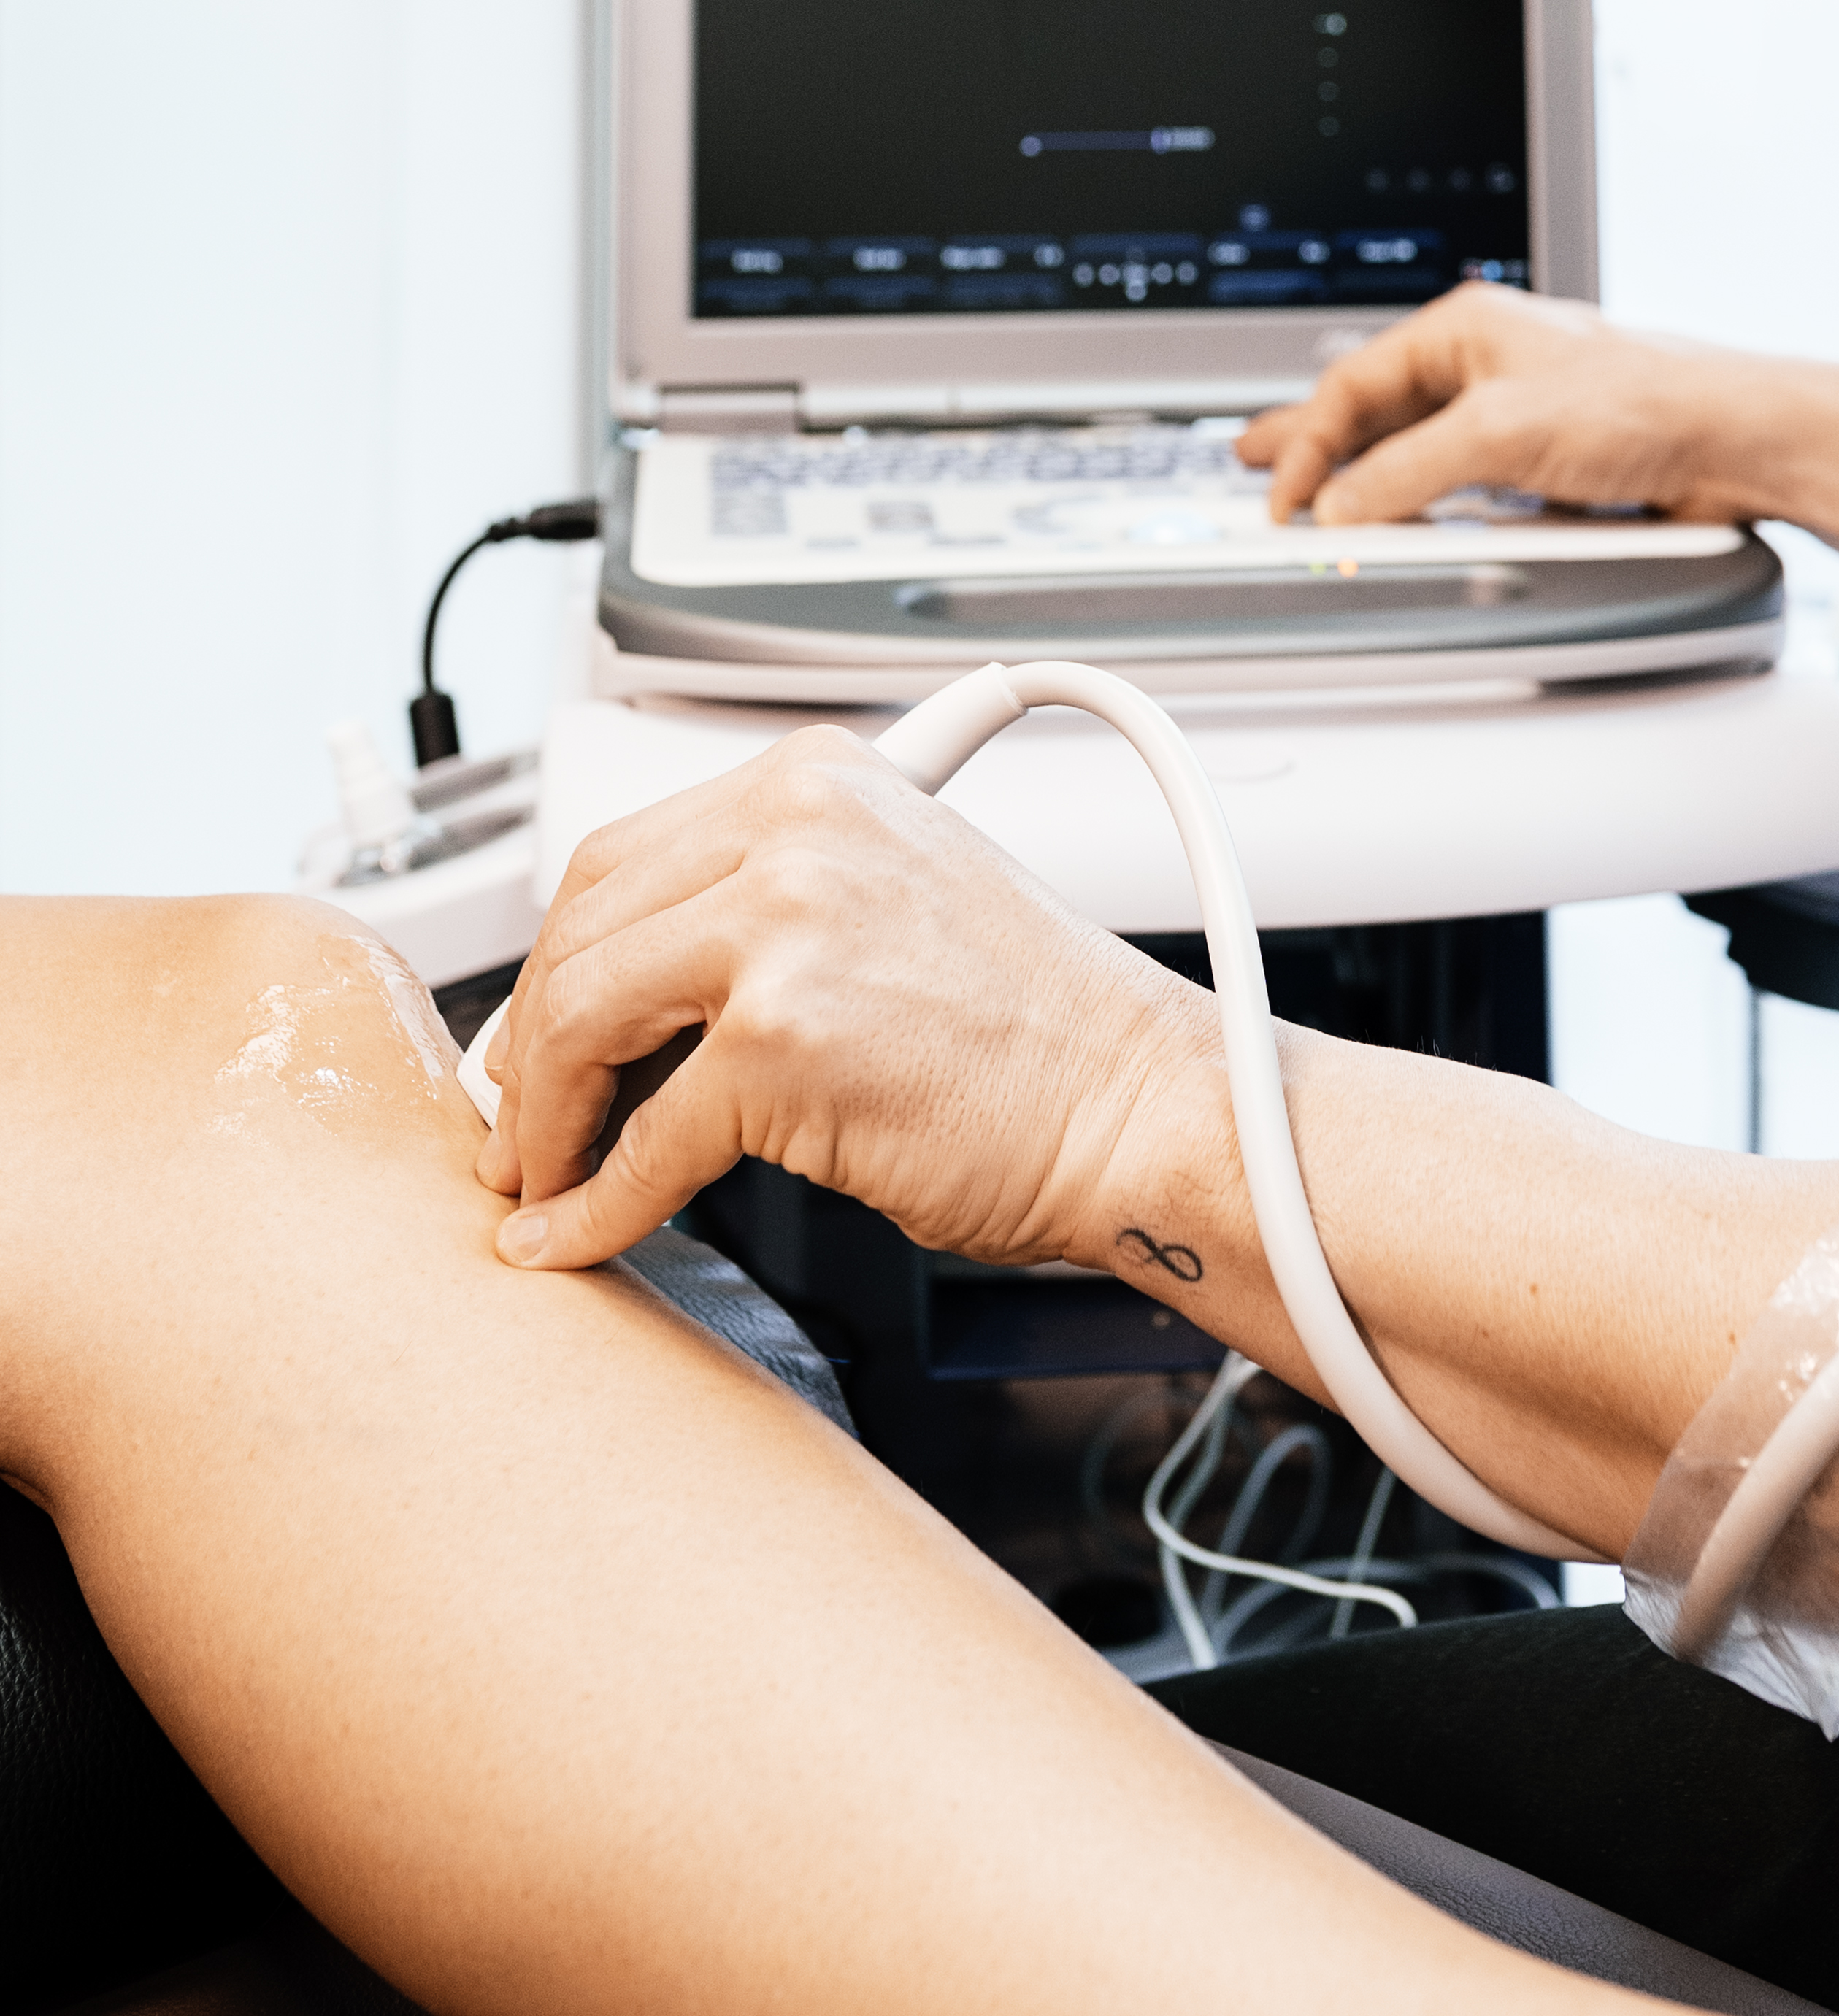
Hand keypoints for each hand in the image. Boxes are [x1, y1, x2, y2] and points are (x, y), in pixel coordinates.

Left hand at [472, 726, 1216, 1279]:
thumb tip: (614, 989)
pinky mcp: (780, 1047)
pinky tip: (577, 1236)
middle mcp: (794, 829)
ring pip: (579, 1024)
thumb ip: (763, 904)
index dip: (556, 963)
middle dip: (532, 1046)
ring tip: (543, 1180)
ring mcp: (783, 931)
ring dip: (543, 1124)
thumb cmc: (1037, 1028)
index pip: (616, 860)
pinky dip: (594, 1207)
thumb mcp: (892, 895)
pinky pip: (642, 1144)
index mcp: (816, 779)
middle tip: (522, 1124)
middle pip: (579, 933)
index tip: (537, 1035)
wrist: (1139, 1108)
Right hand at [1238, 287, 1767, 525]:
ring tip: (1316, 495)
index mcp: (1465, 330)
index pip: (1354, 385)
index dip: (1307, 442)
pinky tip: (1406, 521)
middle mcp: (1486, 365)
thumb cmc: (1640, 400)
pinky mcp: (1544, 462)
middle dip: (1315, 442)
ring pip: (1416, 447)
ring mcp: (1514, 414)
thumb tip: (1344, 504)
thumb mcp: (1499, 433)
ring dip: (1366, 476)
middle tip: (1259, 468)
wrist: (1730, 441)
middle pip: (1376, 411)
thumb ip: (1409, 472)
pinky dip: (1424, 504)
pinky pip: (1462, 484)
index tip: (1284, 495)